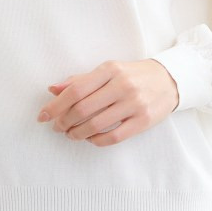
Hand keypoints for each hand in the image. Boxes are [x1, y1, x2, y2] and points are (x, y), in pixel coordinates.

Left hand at [36, 59, 178, 146]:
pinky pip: (113, 137)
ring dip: (77, 133)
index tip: (42, 116)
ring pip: (96, 125)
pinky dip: (96, 140)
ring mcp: (134, 103)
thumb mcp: (108, 71)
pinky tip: (90, 138)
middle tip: (57, 127)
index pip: (76, 89)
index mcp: (110, 69)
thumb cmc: (132, 75)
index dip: (56, 105)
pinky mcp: (143, 121)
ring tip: (71, 134)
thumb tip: (52, 89)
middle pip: (83, 109)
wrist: (169, 80)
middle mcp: (122, 85)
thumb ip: (80, 80)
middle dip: (64, 121)